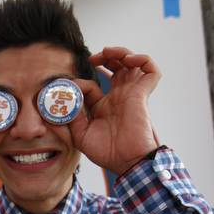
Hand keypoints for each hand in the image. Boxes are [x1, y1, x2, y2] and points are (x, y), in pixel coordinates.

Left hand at [69, 47, 160, 174]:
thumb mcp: (80, 134)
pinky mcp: (142, 94)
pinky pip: (151, 71)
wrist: (125, 161)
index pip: (91, 85)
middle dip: (105, 57)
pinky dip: (143, 60)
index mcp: (103, 106)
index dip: (79, 83)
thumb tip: (62, 100)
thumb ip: (72, 116)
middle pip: (116, 67)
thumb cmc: (107, 152)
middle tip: (93, 58)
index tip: (68, 87)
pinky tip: (128, 61)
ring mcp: (131, 94)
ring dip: (121, 52)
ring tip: (108, 52)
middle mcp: (118, 97)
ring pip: (133, 63)